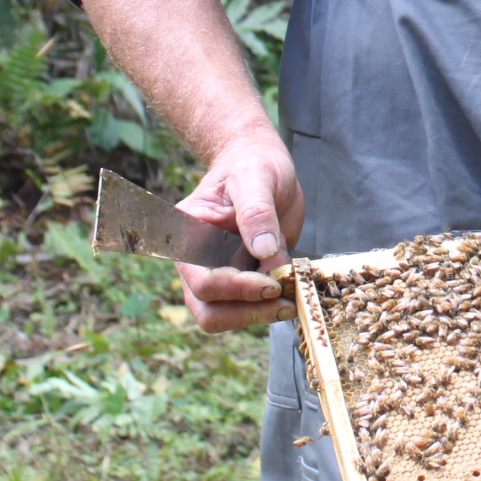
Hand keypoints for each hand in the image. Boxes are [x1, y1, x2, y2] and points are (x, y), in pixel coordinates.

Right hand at [173, 133, 305, 331]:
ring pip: (224, 317)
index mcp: (188, 235)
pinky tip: (292, 291)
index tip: (271, 283)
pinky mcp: (240, 280)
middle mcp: (195, 261)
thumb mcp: (256, 178)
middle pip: (207, 309)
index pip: (202, 279)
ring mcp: (216, 273)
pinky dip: (268, 308)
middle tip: (284, 302)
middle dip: (247, 312)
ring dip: (258, 316)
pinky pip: (247, 308)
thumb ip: (257, 212)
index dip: (234, 288)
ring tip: (291, 300)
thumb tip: (264, 252)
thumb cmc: (253, 164)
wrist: (262, 163)